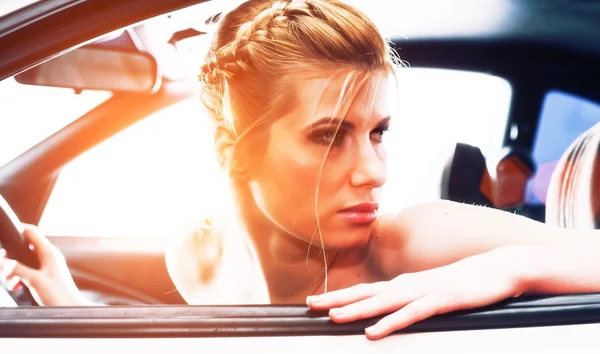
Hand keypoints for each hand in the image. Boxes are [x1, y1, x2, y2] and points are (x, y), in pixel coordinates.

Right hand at [0, 224, 87, 305]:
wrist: (71, 308)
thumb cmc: (58, 295)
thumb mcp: (34, 281)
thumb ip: (18, 269)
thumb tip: (4, 261)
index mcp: (49, 253)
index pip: (32, 232)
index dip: (18, 228)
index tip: (6, 232)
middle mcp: (50, 256)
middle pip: (27, 246)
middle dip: (12, 254)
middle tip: (2, 263)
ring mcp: (50, 265)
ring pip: (27, 260)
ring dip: (15, 267)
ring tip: (7, 277)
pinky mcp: (48, 274)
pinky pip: (31, 270)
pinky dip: (21, 275)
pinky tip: (15, 285)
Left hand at [306, 247, 523, 339]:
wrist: (497, 268)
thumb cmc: (461, 282)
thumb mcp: (430, 291)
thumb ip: (409, 300)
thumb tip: (388, 311)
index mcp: (403, 284)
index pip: (364, 290)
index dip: (339, 296)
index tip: (314, 302)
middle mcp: (407, 285)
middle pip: (366, 293)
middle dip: (336, 300)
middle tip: (310, 306)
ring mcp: (423, 291)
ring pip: (383, 303)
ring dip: (357, 310)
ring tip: (333, 317)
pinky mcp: (441, 300)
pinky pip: (411, 314)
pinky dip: (391, 322)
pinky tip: (375, 331)